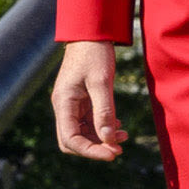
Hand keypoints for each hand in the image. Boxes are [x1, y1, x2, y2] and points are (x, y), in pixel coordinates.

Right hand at [50, 42, 127, 161]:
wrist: (91, 35)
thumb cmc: (94, 54)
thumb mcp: (102, 82)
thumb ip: (105, 111)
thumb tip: (108, 138)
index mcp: (63, 103)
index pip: (70, 139)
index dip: (89, 151)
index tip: (112, 154)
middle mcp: (64, 107)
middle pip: (73, 140)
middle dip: (95, 147)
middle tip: (118, 150)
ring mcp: (72, 105)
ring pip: (82, 132)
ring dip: (101, 138)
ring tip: (124, 137)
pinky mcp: (81, 101)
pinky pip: (89, 122)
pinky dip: (102, 127)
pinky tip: (119, 126)